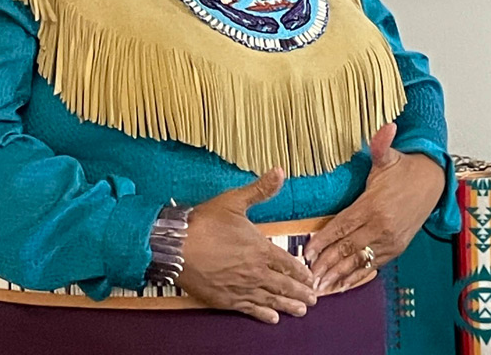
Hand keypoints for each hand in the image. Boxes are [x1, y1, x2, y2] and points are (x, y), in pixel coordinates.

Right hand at [179, 168, 317, 322]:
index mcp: (259, 248)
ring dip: (288, 305)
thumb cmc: (205, 223)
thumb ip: (260, 189)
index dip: (301, 271)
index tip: (311, 277)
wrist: (176, 246)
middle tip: (314, 299)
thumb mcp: (235, 201)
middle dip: (300, 292)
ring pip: (270, 299)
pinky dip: (263, 314)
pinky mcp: (225, 299)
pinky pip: (250, 309)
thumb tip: (280, 171)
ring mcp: (240, 287)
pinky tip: (272, 318)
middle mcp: (254, 271)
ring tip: (301, 310)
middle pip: (283, 284)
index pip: (287, 262)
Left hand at [303, 124, 444, 295]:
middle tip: (307, 276)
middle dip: (326, 264)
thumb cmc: (404, 169)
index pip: (343, 226)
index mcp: (374, 204)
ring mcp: (390, 240)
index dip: (324, 240)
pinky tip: (342, 285)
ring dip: (338, 275)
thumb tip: (386, 126)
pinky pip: (373, 266)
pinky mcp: (397, 249)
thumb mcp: (389, 156)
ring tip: (320, 287)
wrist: (432, 183)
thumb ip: (380, 144)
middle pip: (347, 248)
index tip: (307, 252)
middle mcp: (381, 226)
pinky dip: (356, 277)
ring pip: (358, 261)